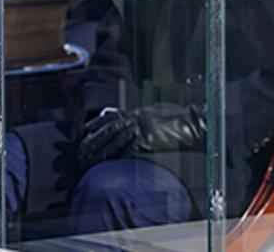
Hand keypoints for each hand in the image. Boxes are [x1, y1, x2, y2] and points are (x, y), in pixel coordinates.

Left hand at [77, 103, 206, 166]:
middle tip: (83, 148)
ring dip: (103, 150)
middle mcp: (136, 119)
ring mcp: (141, 130)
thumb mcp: (153, 111)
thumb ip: (138, 115)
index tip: (87, 128)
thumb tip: (128, 117)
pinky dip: (119, 157)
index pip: (111, 116)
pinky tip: (110, 163)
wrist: (190, 124)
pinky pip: (130, 150)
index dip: (97, 122)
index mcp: (136, 112)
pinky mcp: (148, 142)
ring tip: (91, 158)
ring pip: (116, 140)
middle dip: (96, 139)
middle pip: (109, 129)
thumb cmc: (175, 118)